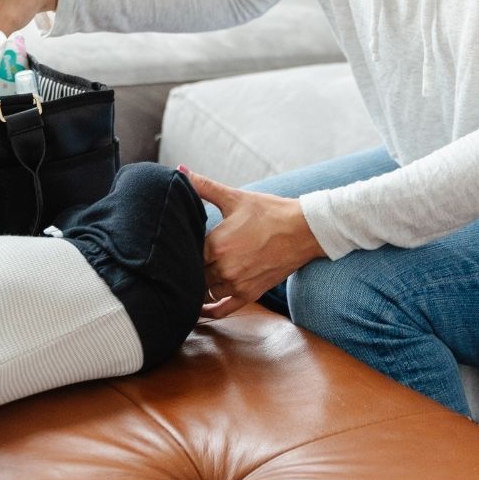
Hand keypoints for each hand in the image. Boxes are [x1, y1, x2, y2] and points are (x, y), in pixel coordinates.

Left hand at [180, 167, 325, 319]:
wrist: (303, 229)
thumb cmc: (268, 211)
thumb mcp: (234, 197)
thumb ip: (204, 186)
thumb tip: (179, 169)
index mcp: (216, 244)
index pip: (185, 253)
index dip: (179, 248)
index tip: (175, 244)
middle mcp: (224, 268)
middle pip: (193, 274)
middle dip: (187, 267)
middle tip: (178, 262)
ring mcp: (237, 284)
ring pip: (205, 292)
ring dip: (198, 285)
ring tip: (189, 277)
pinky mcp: (250, 294)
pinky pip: (223, 309)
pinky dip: (209, 311)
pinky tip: (199, 310)